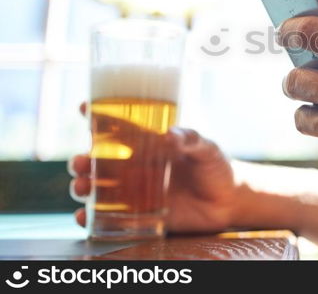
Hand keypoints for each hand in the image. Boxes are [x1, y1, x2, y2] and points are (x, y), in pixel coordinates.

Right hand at [69, 104, 243, 232]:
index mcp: (149, 143)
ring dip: (82, 186)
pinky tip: (84, 218)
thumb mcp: (207, 148)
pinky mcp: (139, 214)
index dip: (96, 114)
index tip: (83, 106)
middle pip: (96, 160)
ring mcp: (135, 190)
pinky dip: (90, 218)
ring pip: (97, 187)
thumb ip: (192, 139)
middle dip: (80, 160)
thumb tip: (170, 134)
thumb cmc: (215, 166)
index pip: (117, 126)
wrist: (229, 200)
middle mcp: (136, 165)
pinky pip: (109, 217)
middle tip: (80, 162)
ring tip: (83, 187)